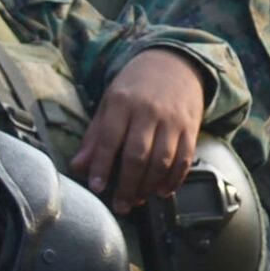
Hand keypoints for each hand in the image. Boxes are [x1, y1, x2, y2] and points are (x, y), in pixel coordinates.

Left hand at [75, 48, 206, 207]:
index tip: (97, 187)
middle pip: (137, 155)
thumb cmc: (135, 88)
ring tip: (137, 200)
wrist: (175, 64)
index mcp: (122, 103)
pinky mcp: (190, 129)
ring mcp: (172, 121)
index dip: (102, 166)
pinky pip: (184, 160)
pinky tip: (162, 191)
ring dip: (148, 186)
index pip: (109, 139)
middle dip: (127, 185)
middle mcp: (148, 112)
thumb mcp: (109, 104)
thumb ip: (95, 136)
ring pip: (161, 161)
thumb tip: (78, 167)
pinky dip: (174, 180)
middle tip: (120, 206)